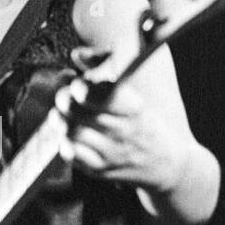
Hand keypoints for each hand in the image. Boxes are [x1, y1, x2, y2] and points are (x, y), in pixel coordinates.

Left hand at [54, 46, 184, 193]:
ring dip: (60, 119)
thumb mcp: (134, 94)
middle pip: (80, 112)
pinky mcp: (101, 169)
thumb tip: (77, 55)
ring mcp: (111, 152)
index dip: (81, 86)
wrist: (164, 165)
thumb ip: (104, 66)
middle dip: (64, 99)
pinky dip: (64, 141)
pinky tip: (68, 134)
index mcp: (134, 108)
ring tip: (62, 113)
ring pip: (72, 133)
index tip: (77, 82)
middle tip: (64, 96)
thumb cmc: (143, 124)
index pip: (102, 95)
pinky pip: (72, 156)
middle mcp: (123, 131)